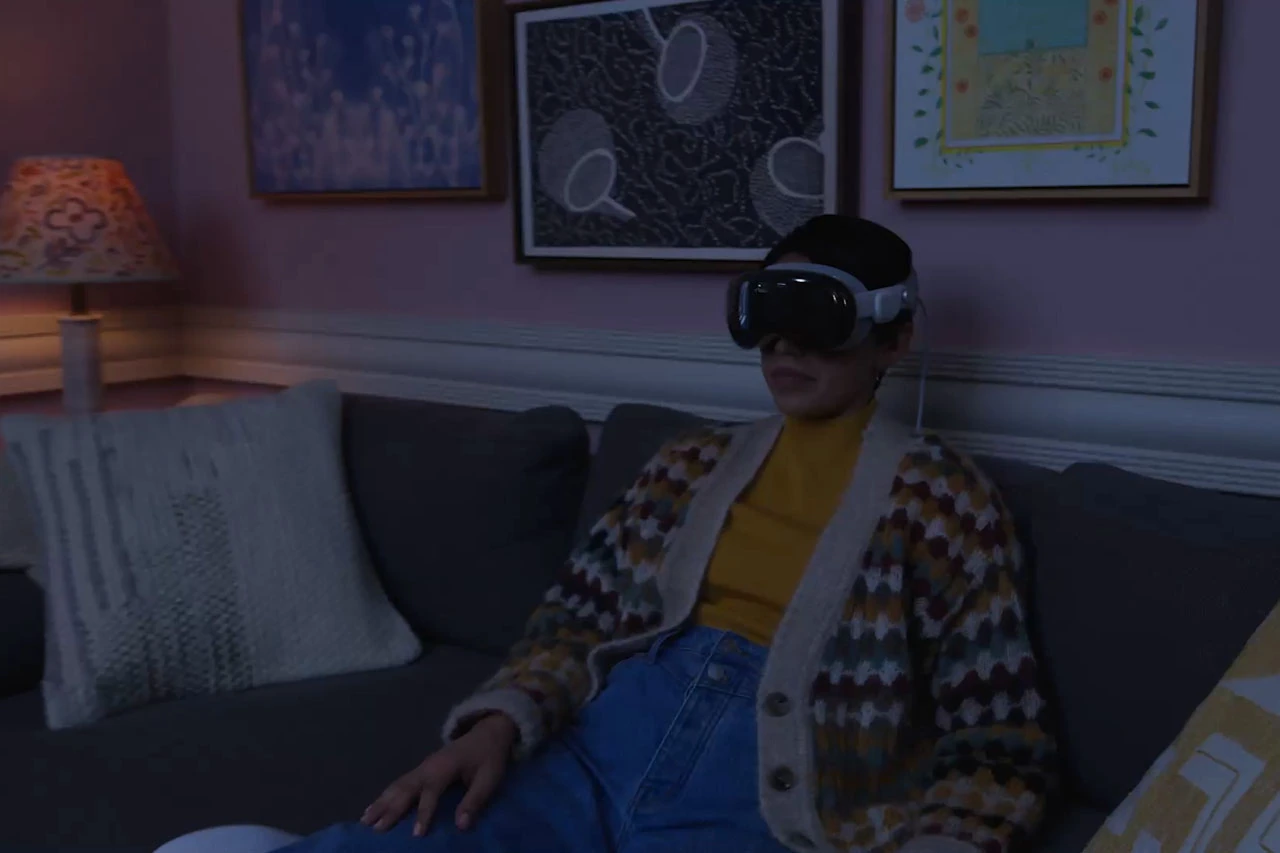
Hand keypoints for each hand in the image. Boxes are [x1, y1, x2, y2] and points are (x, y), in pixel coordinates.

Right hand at [361, 713, 517, 835]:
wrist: (487, 732)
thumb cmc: (489, 757)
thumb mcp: (489, 778)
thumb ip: (475, 800)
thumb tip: (461, 825)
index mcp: (444, 767)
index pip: (431, 793)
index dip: (424, 813)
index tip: (416, 835)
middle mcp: (428, 767)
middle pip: (406, 789)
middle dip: (391, 809)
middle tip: (375, 829)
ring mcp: (422, 767)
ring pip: (398, 785)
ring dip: (381, 802)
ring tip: (365, 820)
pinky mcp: (421, 769)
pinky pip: (399, 783)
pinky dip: (385, 795)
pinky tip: (374, 806)